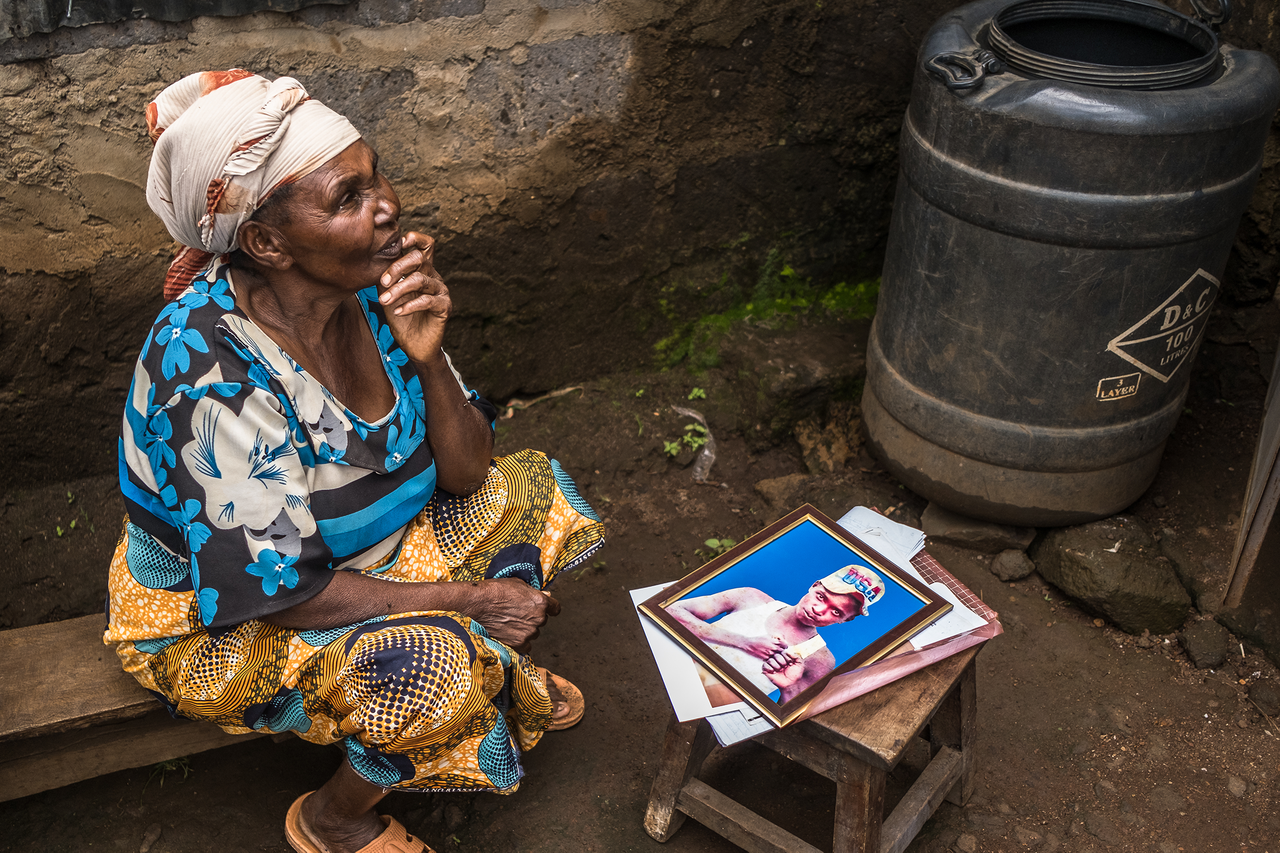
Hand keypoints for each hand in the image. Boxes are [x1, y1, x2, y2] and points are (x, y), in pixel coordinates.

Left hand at [377, 232, 449, 364]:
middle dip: (398, 267)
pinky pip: (428, 301)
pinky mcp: (444, 308)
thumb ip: (384, 277)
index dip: (414, 238)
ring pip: (421, 280)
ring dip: (399, 290)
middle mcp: (434, 277)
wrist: (415, 345)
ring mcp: (441, 291)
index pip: (424, 245)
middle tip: (383, 282)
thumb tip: (369, 261)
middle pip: (420, 258)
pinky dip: (410, 305)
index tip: (397, 244)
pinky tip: (398, 312)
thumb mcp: (388, 294)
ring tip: (384, 301)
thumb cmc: (402, 318)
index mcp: (422, 270)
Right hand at [469, 580, 560, 652]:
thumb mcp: (518, 584)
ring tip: (509, 623)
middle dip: (533, 618)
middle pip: (542, 621)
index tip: (545, 609)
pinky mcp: (518, 644)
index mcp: (541, 602)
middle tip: (517, 613)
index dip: (550, 608)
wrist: (477, 605)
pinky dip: (520, 642)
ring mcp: (529, 633)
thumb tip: (545, 596)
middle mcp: (538, 619)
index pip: (555, 608)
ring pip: (533, 633)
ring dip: (525, 630)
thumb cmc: (495, 591)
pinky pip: (526, 646)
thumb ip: (533, 593)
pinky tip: (509, 634)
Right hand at [738, 635, 789, 659]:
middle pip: (783, 652)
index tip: (784, 647)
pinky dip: (772, 659)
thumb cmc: (758, 639)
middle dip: (783, 652)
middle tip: (781, 652)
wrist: (749, 644)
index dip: (785, 646)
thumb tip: (781, 639)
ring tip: (776, 655)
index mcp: (774, 641)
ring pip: (778, 657)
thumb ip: (775, 638)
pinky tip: (770, 657)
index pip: (785, 645)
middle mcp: (773, 648)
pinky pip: (772, 660)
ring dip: (778, 656)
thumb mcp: (767, 636)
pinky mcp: (766, 658)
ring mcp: (770, 654)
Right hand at [761, 650, 804, 688]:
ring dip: (776, 666)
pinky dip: (769, 668)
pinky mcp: (767, 670)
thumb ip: (796, 655)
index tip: (790, 663)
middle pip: (776, 655)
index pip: (782, 651)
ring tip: (780, 670)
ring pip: (770, 660)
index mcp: (784, 657)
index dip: (786, 657)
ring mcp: (772, 665)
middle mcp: (777, 660)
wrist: (791, 684)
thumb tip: (787, 651)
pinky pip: (764, 665)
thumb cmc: (795, 675)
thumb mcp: (799, 664)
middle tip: (785, 667)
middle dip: (782, 662)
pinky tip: (774, 671)